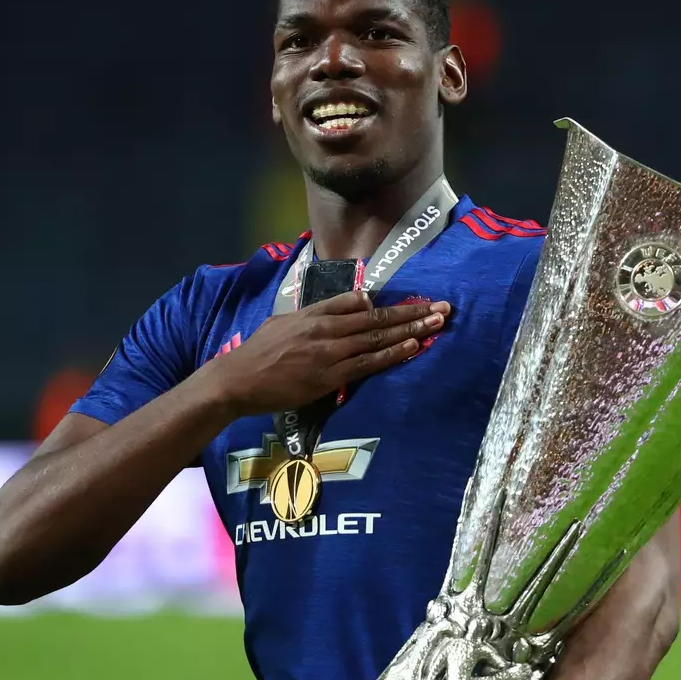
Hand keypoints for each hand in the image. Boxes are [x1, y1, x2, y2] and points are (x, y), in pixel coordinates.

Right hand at [207, 290, 449, 416]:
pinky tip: (412, 346)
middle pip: (377, 317)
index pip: (360, 303)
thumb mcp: (285, 322)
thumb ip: (318, 312)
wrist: (237, 380)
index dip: (391, 303)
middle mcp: (326, 329)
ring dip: (410, 329)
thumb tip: (353, 301)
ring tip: (437, 323)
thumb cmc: (258, 353)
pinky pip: (367, 362)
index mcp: (315, 314)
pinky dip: (392, 353)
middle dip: (412, 311)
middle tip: (443, 307)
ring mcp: (329, 352)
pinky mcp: (328, 376)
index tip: (416, 300)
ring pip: (377, 337)